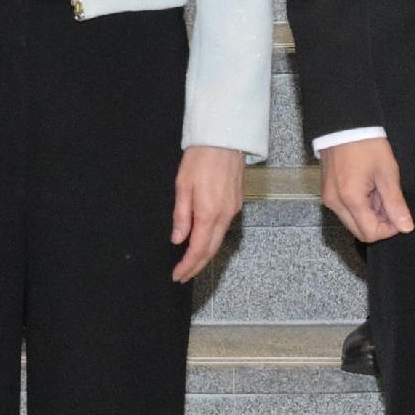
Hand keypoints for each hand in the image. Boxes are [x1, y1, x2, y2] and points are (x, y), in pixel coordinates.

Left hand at [171, 144, 243, 280]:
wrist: (225, 138)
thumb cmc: (201, 158)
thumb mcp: (182, 186)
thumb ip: (181, 216)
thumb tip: (178, 239)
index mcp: (209, 213)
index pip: (198, 249)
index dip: (187, 265)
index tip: (177, 275)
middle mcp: (224, 215)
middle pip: (211, 250)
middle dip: (196, 266)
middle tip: (183, 276)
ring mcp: (233, 210)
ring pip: (219, 240)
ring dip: (205, 255)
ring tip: (191, 264)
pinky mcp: (237, 203)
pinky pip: (224, 228)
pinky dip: (212, 240)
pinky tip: (204, 242)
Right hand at [318, 136, 412, 242]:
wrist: (344, 124)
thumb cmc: (367, 144)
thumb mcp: (387, 173)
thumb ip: (396, 204)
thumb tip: (406, 227)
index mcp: (351, 199)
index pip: (371, 233)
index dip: (389, 229)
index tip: (398, 213)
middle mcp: (335, 203)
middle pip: (359, 232)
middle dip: (378, 223)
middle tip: (389, 202)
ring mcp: (328, 198)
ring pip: (352, 222)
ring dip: (369, 215)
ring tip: (377, 191)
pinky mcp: (327, 192)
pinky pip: (345, 210)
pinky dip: (359, 206)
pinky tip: (367, 188)